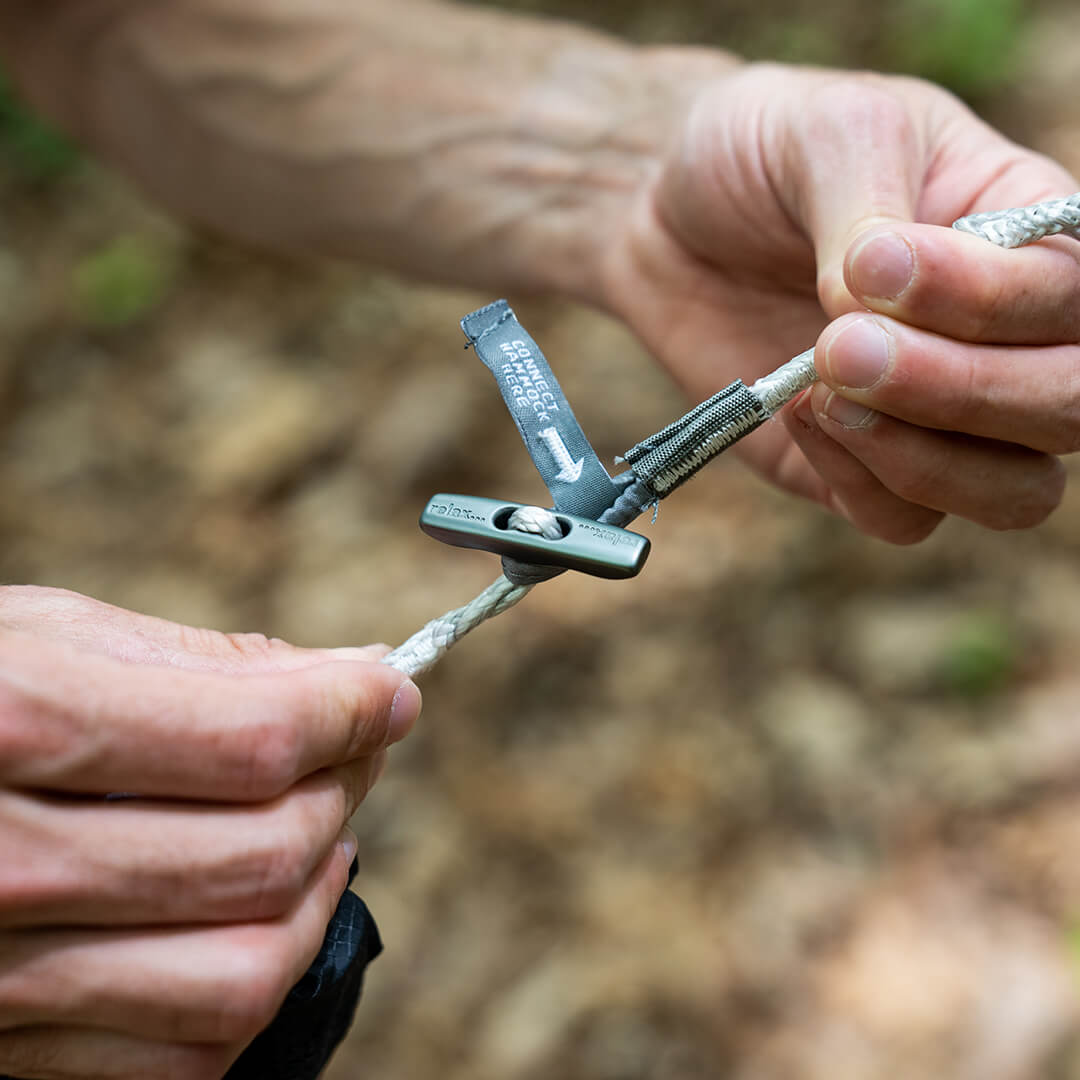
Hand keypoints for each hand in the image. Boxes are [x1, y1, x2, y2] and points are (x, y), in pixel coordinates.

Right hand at [0, 585, 419, 1079]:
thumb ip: (202, 664)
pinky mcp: (7, 1043)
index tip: (389, 691)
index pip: (251, 739)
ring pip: (242, 973)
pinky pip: (182, 1054)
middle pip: (262, 855)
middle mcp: (1, 866)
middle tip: (352, 747)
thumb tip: (347, 678)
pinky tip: (252, 914)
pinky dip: (252, 984)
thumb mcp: (40, 638)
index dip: (350, 710)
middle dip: (342, 788)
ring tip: (318, 833)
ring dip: (316, 895)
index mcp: (11, 727)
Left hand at [602, 62, 1079, 541]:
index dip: (994, 302)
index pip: (1075, 299)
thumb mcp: (829, 133)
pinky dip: (860, 481)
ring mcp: (938, 416)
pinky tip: (797, 412)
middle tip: (844, 345)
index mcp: (1025, 237)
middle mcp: (1002, 338)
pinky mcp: (861, 468)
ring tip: (821, 383)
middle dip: (966, 390)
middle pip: (1067, 407)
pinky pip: (903, 519)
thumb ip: (873, 208)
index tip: (880, 268)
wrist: (672, 219)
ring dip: (923, 456)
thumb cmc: (765, 157)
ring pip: (1010, 490)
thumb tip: (878, 306)